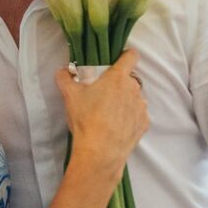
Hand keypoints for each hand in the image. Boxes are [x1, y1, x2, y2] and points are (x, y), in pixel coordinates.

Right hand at [56, 49, 148, 188]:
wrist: (100, 151)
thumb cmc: (86, 118)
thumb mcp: (69, 95)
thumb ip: (64, 78)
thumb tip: (63, 71)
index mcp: (118, 77)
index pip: (131, 56)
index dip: (125, 56)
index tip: (116, 63)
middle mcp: (134, 88)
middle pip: (129, 80)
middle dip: (118, 85)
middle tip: (102, 96)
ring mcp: (141, 107)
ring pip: (134, 98)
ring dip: (124, 102)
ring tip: (108, 115)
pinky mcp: (144, 123)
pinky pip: (137, 115)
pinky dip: (129, 118)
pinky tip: (116, 127)